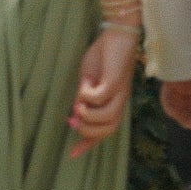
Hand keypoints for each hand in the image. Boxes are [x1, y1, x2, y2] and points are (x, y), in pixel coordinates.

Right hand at [68, 28, 135, 156]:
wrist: (116, 34)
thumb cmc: (103, 56)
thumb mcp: (88, 80)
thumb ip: (84, 96)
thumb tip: (76, 114)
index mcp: (113, 101)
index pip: (104, 129)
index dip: (88, 144)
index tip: (71, 155)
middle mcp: (119, 100)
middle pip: (110, 130)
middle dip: (88, 132)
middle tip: (73, 119)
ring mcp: (120, 92)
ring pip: (108, 119)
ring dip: (88, 116)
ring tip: (78, 105)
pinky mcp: (116, 81)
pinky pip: (100, 98)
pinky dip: (87, 96)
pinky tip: (85, 83)